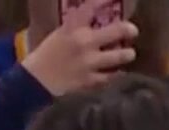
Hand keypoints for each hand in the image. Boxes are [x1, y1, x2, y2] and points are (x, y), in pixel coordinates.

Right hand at [22, 1, 137, 97]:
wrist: (35, 83)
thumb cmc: (45, 58)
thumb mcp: (58, 36)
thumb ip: (76, 29)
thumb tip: (92, 25)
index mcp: (73, 28)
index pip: (93, 7)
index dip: (105, 0)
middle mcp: (85, 42)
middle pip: (115, 31)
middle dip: (127, 30)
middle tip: (133, 31)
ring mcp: (89, 63)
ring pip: (117, 56)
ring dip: (126, 54)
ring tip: (130, 54)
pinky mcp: (90, 81)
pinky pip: (109, 77)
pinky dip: (115, 74)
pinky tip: (118, 73)